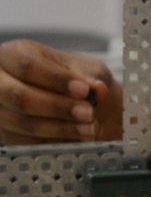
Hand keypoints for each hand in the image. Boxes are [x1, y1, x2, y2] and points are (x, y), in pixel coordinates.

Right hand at [0, 41, 121, 143]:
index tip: (84, 90)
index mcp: (14, 53)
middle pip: (19, 96)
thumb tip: (97, 89)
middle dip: (57, 107)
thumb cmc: (78, 78)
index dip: (56, 80)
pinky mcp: (5, 134)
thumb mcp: (87, 68)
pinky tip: (77, 139)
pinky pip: (26, 143)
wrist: (78, 102)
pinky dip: (55, 142)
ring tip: (88, 129)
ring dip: (59, 128)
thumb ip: (90, 77)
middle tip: (88, 113)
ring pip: (23, 122)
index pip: (29, 65)